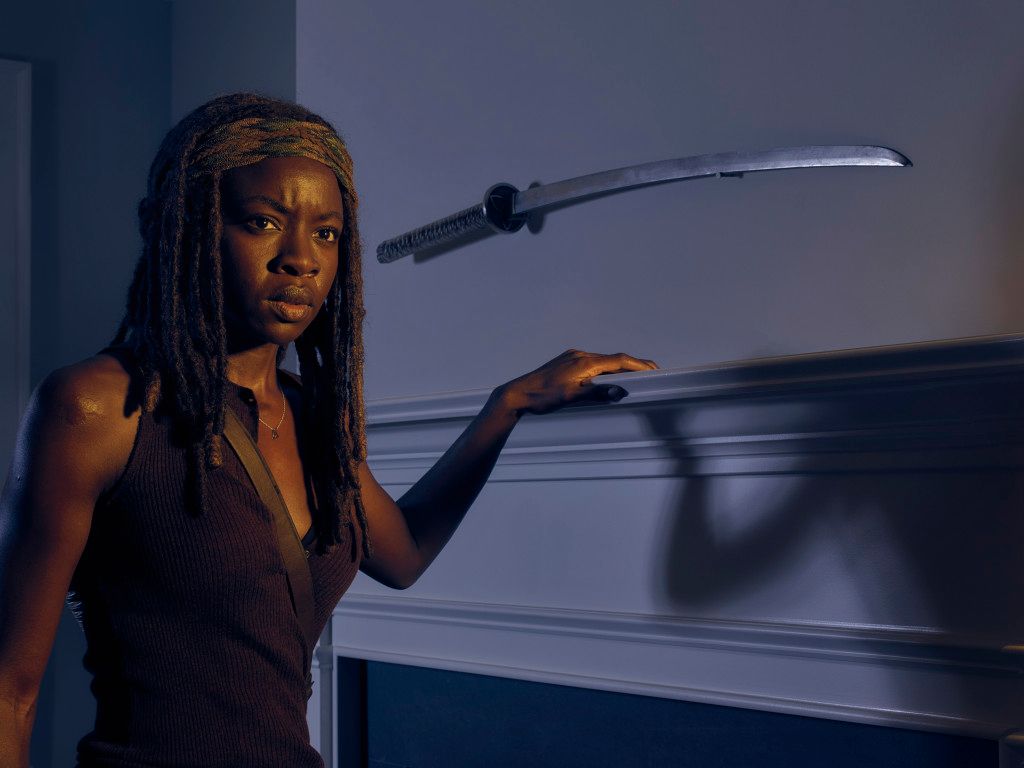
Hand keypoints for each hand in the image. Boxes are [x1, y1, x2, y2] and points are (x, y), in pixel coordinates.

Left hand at [498, 349, 658, 416]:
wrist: (517, 393)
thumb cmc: (542, 397)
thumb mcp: (571, 397)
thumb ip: (597, 393)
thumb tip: (620, 391)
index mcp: (584, 362)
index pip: (618, 360)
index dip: (638, 364)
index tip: (654, 370)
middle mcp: (580, 355)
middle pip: (613, 358)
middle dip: (633, 365)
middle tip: (651, 372)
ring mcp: (572, 357)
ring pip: (603, 360)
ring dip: (620, 367)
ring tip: (634, 376)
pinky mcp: (566, 362)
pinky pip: (593, 362)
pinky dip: (606, 368)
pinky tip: (608, 377)